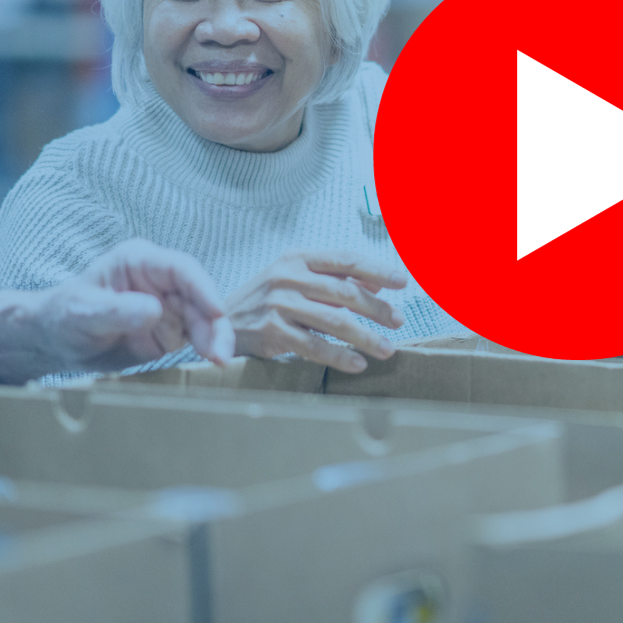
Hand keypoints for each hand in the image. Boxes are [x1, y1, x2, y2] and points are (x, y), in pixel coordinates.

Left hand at [0, 239, 231, 382]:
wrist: (53, 343)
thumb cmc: (62, 316)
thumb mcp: (82, 312)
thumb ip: (117, 310)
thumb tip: (155, 311)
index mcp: (139, 262)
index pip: (180, 269)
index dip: (203, 288)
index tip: (216, 312)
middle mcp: (159, 282)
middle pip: (199, 297)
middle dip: (213, 323)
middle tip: (220, 353)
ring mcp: (167, 307)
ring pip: (203, 320)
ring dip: (214, 339)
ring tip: (219, 361)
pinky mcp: (169, 332)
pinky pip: (195, 339)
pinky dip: (206, 350)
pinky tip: (212, 363)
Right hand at [227, 252, 407, 372]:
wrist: (219, 323)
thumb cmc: (265, 300)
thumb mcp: (295, 280)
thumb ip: (334, 280)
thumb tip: (377, 283)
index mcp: (297, 259)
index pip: (346, 259)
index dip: (377, 269)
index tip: (402, 281)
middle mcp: (288, 278)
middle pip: (345, 292)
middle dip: (377, 308)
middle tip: (398, 321)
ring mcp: (279, 304)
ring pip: (335, 321)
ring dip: (366, 337)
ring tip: (387, 349)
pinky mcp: (272, 332)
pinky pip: (315, 346)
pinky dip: (340, 356)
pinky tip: (358, 364)